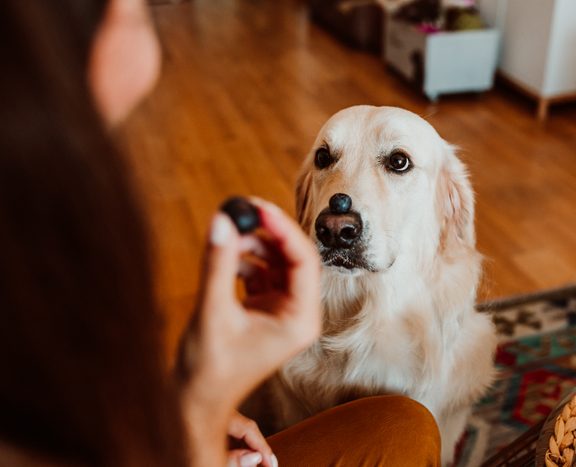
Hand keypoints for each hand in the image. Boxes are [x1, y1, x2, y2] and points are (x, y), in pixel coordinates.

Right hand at [177, 198, 320, 466]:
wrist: (195, 402)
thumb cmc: (208, 371)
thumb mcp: (212, 312)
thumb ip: (218, 264)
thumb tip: (222, 220)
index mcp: (301, 320)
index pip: (304, 261)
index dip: (283, 230)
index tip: (259, 208)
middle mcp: (298, 314)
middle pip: (294, 258)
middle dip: (269, 234)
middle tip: (244, 210)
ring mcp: (283, 312)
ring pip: (277, 264)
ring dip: (255, 246)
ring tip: (229, 238)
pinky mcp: (265, 310)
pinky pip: (263, 274)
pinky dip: (246, 261)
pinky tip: (227, 260)